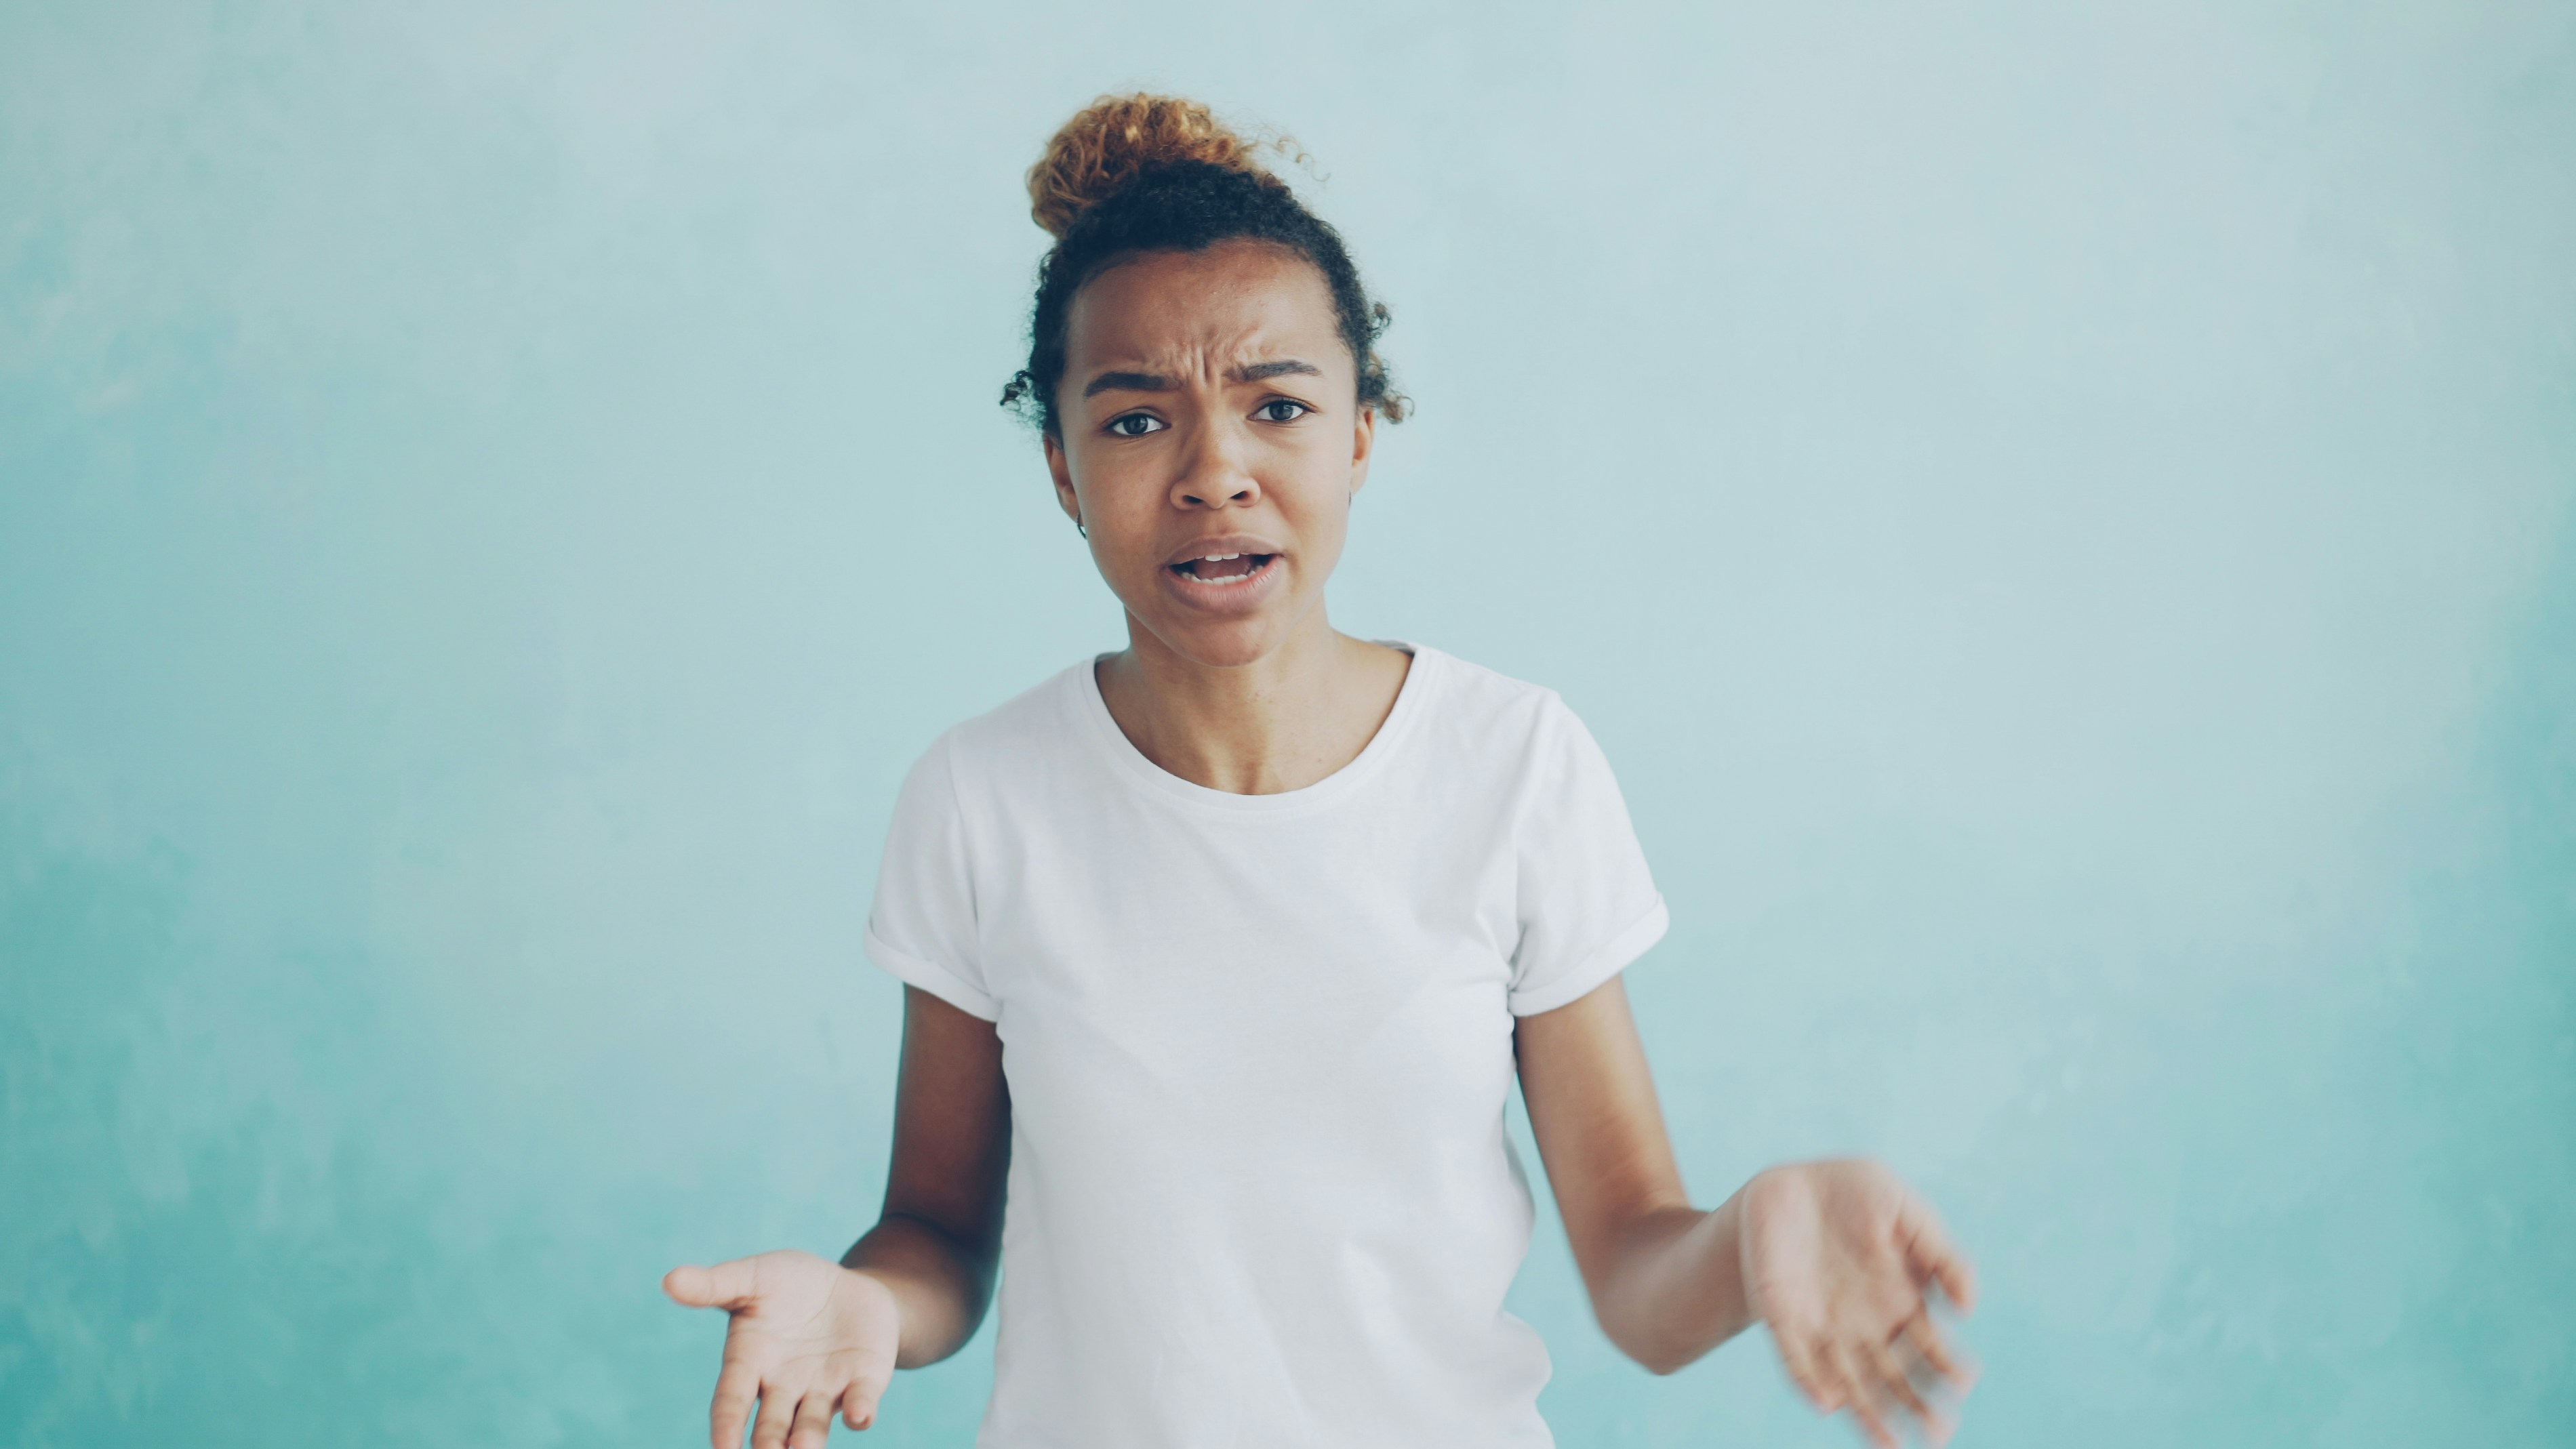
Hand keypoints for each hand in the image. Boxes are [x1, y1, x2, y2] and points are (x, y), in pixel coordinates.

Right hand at [663, 1249, 901, 1447]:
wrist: (844, 1287)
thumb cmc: (788, 1284)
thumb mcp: (754, 1277)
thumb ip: (716, 1285)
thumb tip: (669, 1280)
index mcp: (750, 1363)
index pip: (731, 1400)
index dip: (726, 1424)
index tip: (723, 1446)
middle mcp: (784, 1387)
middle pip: (772, 1424)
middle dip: (770, 1441)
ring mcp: (823, 1389)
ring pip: (813, 1423)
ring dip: (809, 1438)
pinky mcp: (863, 1381)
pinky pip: (861, 1401)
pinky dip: (861, 1410)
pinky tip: (861, 1416)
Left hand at [1738, 1159, 1977, 1447]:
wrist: (1790, 1181)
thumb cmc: (1855, 1195)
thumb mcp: (1907, 1212)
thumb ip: (1943, 1255)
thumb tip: (1968, 1309)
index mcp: (1901, 1303)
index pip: (1929, 1349)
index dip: (1947, 1368)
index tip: (1964, 1381)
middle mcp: (1865, 1326)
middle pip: (1894, 1378)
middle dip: (1915, 1407)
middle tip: (1938, 1433)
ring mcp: (1823, 1326)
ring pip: (1849, 1381)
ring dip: (1868, 1414)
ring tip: (1889, 1445)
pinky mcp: (1783, 1317)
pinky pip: (1796, 1357)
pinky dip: (1809, 1380)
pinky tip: (1828, 1402)